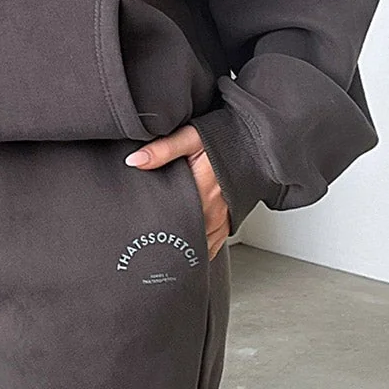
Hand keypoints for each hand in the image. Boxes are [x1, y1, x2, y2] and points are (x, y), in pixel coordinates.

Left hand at [124, 123, 231, 260]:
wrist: (253, 142)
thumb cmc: (224, 139)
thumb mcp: (191, 137)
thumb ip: (162, 149)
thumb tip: (135, 160)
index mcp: (201, 191)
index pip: (173, 222)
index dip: (155, 232)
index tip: (140, 238)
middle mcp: (213, 210)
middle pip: (185, 238)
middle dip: (166, 244)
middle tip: (146, 248)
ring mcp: (222, 218)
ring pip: (199, 245)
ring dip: (183, 248)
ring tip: (163, 251)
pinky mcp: (228, 220)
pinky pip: (213, 243)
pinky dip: (200, 249)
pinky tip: (186, 249)